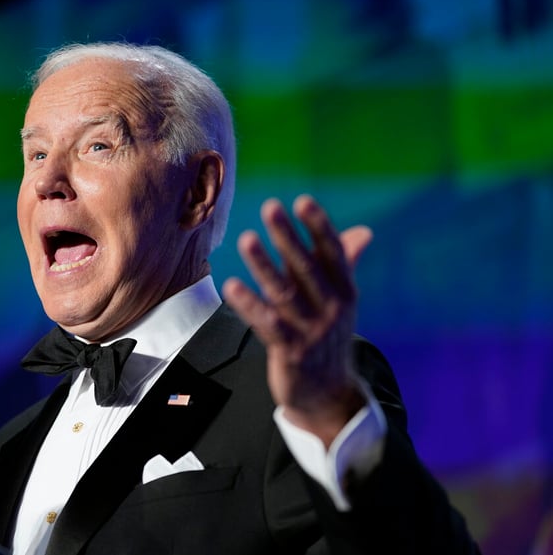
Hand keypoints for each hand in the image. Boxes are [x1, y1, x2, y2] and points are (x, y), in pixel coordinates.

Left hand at [222, 195, 372, 446]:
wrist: (328, 394)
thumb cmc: (327, 336)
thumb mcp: (339, 301)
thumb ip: (342, 264)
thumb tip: (364, 231)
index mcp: (346, 292)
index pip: (333, 254)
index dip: (318, 227)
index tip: (303, 201)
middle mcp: (333, 309)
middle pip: (307, 268)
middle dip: (288, 237)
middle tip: (271, 207)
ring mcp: (312, 332)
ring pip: (284, 293)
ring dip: (264, 265)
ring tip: (246, 239)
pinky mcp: (291, 353)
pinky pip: (267, 324)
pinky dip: (250, 304)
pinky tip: (232, 286)